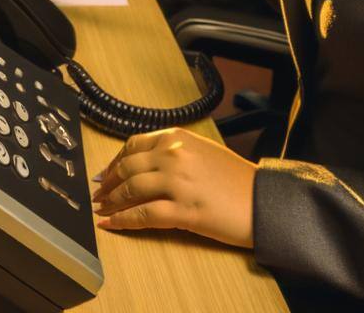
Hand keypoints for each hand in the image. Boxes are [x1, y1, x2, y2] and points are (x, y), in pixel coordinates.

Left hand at [92, 128, 256, 248]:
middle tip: (98, 194)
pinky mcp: (184, 211)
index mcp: (175, 137)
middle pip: (127, 168)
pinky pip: (144, 215)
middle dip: (108, 183)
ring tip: (101, 209)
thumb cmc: (236, 178)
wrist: (265, 202)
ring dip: (111, 201)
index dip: (115, 161)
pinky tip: (111, 225)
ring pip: (131, 190)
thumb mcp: (201, 150)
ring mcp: (177, 183)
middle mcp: (172, 155)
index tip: (106, 173)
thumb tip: (140, 161)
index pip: (133, 145)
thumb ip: (171, 150)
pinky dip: (123, 220)